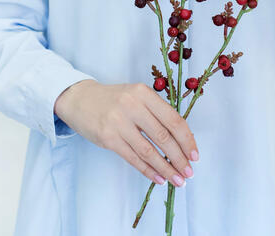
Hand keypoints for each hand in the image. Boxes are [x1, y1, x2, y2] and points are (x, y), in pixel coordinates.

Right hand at [54, 79, 197, 187]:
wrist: (79, 99)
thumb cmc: (113, 100)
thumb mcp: (136, 96)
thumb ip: (156, 113)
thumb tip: (181, 141)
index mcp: (144, 93)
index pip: (173, 119)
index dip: (187, 140)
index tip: (195, 155)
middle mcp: (132, 105)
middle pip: (163, 137)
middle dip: (179, 158)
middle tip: (188, 173)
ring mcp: (119, 122)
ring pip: (149, 151)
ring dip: (165, 169)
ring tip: (177, 180)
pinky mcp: (108, 138)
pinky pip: (133, 158)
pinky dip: (148, 170)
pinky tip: (158, 178)